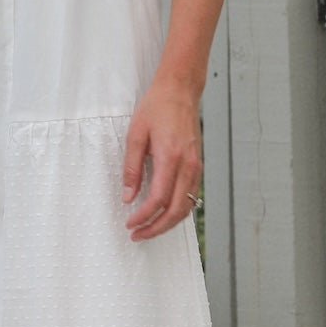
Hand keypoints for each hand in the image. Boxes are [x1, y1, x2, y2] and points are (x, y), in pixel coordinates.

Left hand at [121, 76, 202, 240]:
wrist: (180, 91)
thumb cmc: (157, 108)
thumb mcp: (135, 135)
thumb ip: (132, 168)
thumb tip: (128, 196)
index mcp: (171, 157)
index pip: (158, 199)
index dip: (143, 216)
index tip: (130, 223)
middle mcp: (188, 166)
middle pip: (175, 210)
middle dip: (156, 228)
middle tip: (138, 235)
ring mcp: (196, 168)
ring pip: (186, 207)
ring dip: (167, 223)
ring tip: (148, 229)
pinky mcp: (197, 167)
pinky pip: (190, 197)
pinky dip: (177, 211)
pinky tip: (162, 213)